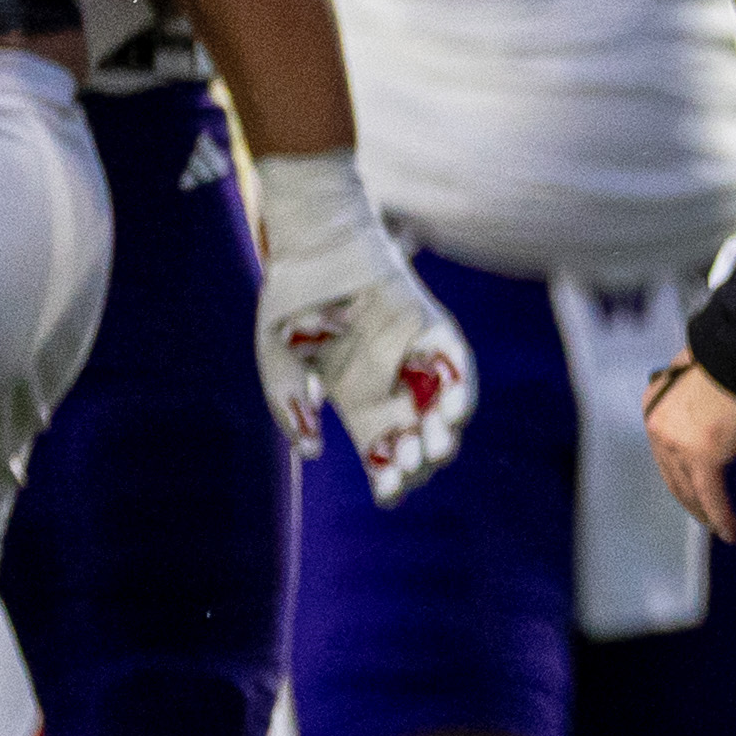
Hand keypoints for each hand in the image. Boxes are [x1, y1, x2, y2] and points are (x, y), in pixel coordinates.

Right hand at [248, 147, 476, 502]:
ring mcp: (418, 359)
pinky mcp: (435, 329)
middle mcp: (394, 388)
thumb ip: (288, 402)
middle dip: (419, 460)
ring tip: (436, 447)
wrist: (313, 241)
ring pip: (443, 409)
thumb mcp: (277, 357)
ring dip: (443, 432)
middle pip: (418, 439)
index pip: (384, 454)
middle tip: (410, 465)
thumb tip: (312, 451)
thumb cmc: (291, 299)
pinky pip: (456, 365)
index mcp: (359, 404)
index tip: (389, 493)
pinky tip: (451, 410)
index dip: (391, 478)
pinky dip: (459, 389)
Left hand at [644, 355, 735, 541]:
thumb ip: (695, 406)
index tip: (695, 489)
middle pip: (673, 476)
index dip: (680, 475)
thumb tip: (710, 423)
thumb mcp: (698, 382)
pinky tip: (730, 533)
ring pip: (690, 491)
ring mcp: (677, 445)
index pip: (664, 452)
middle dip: (690, 501)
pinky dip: (721, 517)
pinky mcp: (703, 457)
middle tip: (706, 518)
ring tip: (721, 530)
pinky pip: (712, 496)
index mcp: (653, 408)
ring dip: (705, 514)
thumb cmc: (728, 359)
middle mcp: (657, 429)